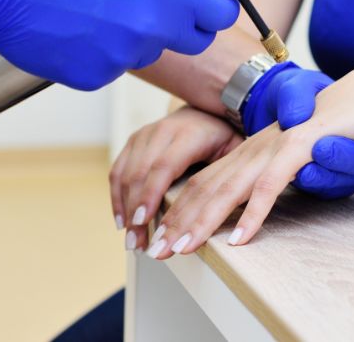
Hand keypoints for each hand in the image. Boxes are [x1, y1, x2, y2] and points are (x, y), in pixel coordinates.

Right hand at [0, 0, 238, 89]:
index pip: (218, 16)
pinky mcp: (89, 76)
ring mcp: (118, 58)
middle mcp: (146, 29)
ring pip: (145, 50)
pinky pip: (109, 65)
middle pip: (190, 41)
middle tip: (161, 3)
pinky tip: (78, 22)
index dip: (217, 7)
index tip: (210, 1)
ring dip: (137, 33)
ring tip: (103, 4)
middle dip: (184, 22)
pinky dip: (102, 49)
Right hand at [109, 106, 241, 251]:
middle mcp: (162, 132)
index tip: (143, 222)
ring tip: (131, 239)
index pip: (163, 166)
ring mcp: (144, 135)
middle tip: (137, 242)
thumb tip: (236, 207)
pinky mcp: (133, 141)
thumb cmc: (222, 135)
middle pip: (140, 174)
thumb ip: (232, 173)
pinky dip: (117, 197)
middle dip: (135, 211)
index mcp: (188, 135)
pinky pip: (118, 170)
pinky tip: (121, 221)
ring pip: (126, 174)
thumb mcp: (234, 149)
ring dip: (124, 209)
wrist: (204, 109)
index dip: (150, 195)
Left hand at [145, 66, 353, 257]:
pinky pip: (270, 185)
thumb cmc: (335, 132)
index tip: (162, 236)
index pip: (205, 182)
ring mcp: (274, 145)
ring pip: (229, 189)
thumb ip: (272, 179)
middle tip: (157, 251)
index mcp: (250, 150)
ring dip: (203, 222)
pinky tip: (240, 240)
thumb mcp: (294, 162)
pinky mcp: (299, 147)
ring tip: (184, 248)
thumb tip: (250, 206)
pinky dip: (253, 214)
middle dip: (179, 221)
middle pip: (207, 187)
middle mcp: (255, 147)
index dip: (181, 209)